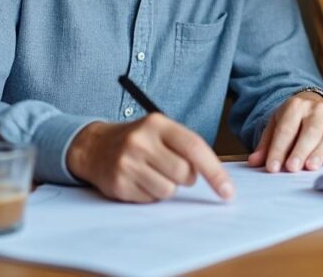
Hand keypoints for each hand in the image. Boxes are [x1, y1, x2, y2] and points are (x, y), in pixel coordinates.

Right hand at [67, 115, 233, 202]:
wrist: (94, 146)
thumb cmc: (138, 140)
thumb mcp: (161, 131)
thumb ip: (186, 147)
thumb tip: (216, 177)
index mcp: (157, 123)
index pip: (194, 148)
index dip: (215, 172)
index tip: (228, 191)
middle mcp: (141, 141)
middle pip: (184, 173)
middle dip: (186, 178)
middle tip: (174, 170)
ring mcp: (127, 163)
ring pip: (168, 190)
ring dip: (168, 187)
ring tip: (153, 173)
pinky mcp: (118, 184)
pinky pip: (150, 199)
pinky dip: (150, 194)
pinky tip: (139, 180)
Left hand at [247, 92, 322, 172]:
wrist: (315, 104)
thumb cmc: (293, 121)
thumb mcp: (276, 126)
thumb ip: (266, 145)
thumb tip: (253, 162)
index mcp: (295, 106)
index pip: (286, 129)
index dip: (279, 149)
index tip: (273, 168)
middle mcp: (316, 110)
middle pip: (309, 132)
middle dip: (300, 150)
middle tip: (292, 168)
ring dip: (320, 153)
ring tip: (310, 167)